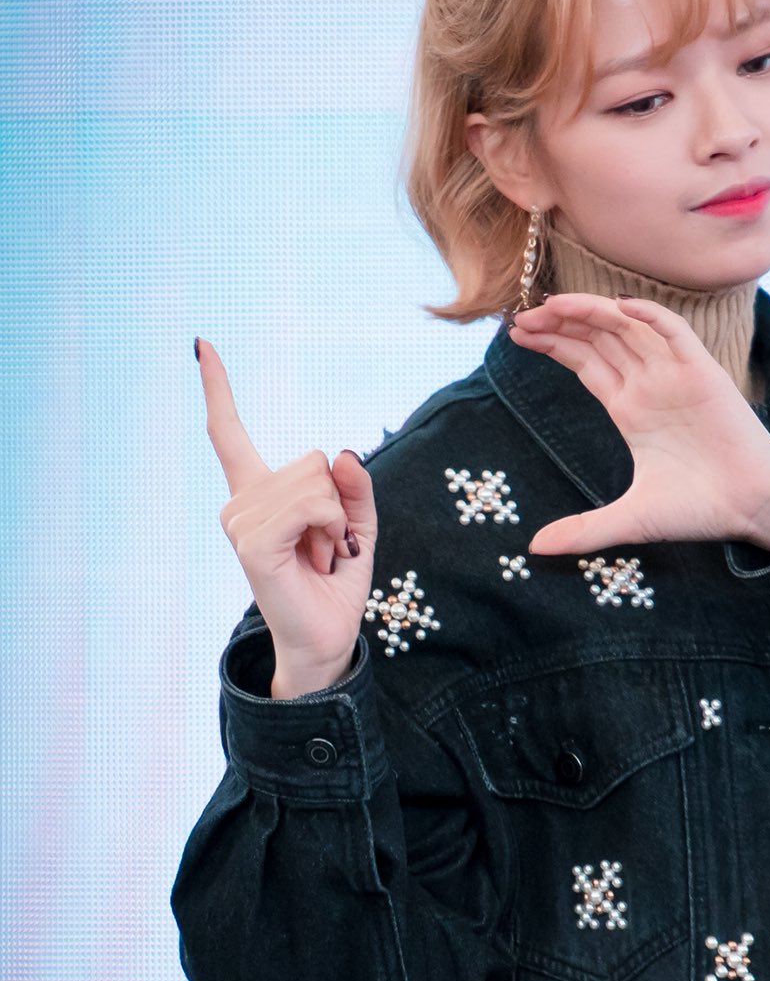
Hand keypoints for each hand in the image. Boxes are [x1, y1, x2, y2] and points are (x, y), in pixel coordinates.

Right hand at [197, 337, 377, 687]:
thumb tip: (345, 452)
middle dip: (337, 503)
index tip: (202, 344)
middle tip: (324, 546)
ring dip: (335, 522)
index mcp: (258, 493)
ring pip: (316, 483)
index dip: (218, 388)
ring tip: (318, 556)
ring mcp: (240, 522)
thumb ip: (354, 488)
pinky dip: (330, 530)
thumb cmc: (336, 580)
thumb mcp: (356, 525)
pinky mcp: (251, 544)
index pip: (227, 432)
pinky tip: (317, 558)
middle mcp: (240, 502)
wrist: (327, 636)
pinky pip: (309, 507)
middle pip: (313, 460)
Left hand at [506, 293, 769, 556]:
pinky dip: (651, 316)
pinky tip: (621, 308)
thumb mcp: (629, 520)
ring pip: (629, 327)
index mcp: (630, 410)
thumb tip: (535, 549)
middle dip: (560, 323)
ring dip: (592, 312)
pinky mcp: (703, 373)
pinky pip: (676, 334)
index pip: (585, 362)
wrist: (752, 508)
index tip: (517, 335)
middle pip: (598, 337)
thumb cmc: (699, 510)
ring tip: (553, 305)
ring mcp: (675, 375)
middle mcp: (649, 385)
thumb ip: (582, 530)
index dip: (553, 344)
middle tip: (521, 317)